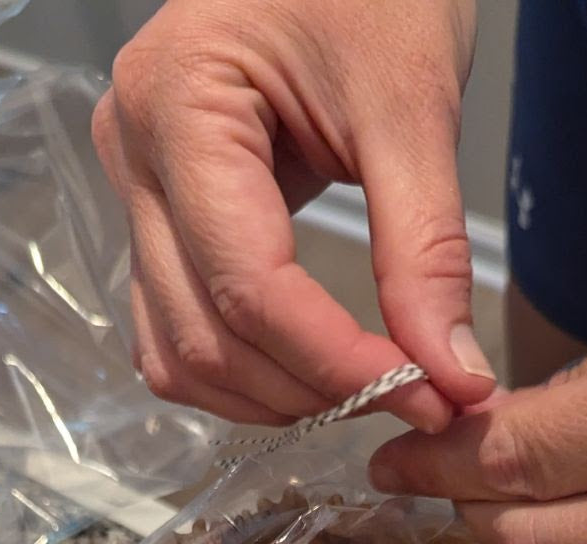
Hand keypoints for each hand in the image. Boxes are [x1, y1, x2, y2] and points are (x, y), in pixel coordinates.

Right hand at [92, 0, 495, 428]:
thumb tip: (451, 375)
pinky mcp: (160, 216)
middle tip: (413, 399)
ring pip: (176, 352)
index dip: (334, 360)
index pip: (246, 284)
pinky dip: (240, 372)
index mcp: (180, 104)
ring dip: (268, 399)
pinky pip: (176, 330)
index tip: (422, 391)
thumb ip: (426, 250)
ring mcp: (137, 190)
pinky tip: (309, 373)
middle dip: (308, 390)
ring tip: (364, 393)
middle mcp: (134, 154)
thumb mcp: (412, 102)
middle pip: (202, 335)